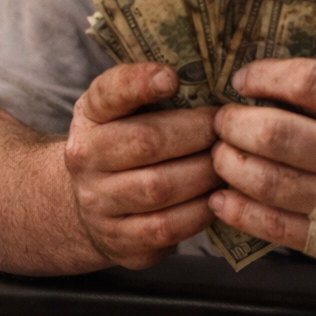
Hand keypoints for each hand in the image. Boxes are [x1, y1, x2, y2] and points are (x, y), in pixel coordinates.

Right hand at [64, 63, 219, 268]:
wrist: (90, 204)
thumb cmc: (126, 143)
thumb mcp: (125, 109)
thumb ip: (154, 90)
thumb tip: (214, 75)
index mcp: (91, 115)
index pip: (110, 92)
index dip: (140, 83)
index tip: (172, 77)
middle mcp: (85, 158)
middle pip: (147, 141)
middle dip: (198, 133)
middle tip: (229, 128)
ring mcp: (98, 203)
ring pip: (160, 187)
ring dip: (205, 173)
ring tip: (230, 161)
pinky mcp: (119, 240)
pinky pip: (167, 227)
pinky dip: (201, 210)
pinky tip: (219, 196)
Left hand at [209, 58, 315, 249]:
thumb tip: (280, 83)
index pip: (309, 83)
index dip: (266, 77)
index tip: (243, 80)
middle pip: (278, 134)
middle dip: (236, 124)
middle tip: (223, 121)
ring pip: (270, 181)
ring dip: (232, 166)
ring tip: (220, 156)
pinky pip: (277, 226)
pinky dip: (241, 212)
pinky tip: (222, 201)